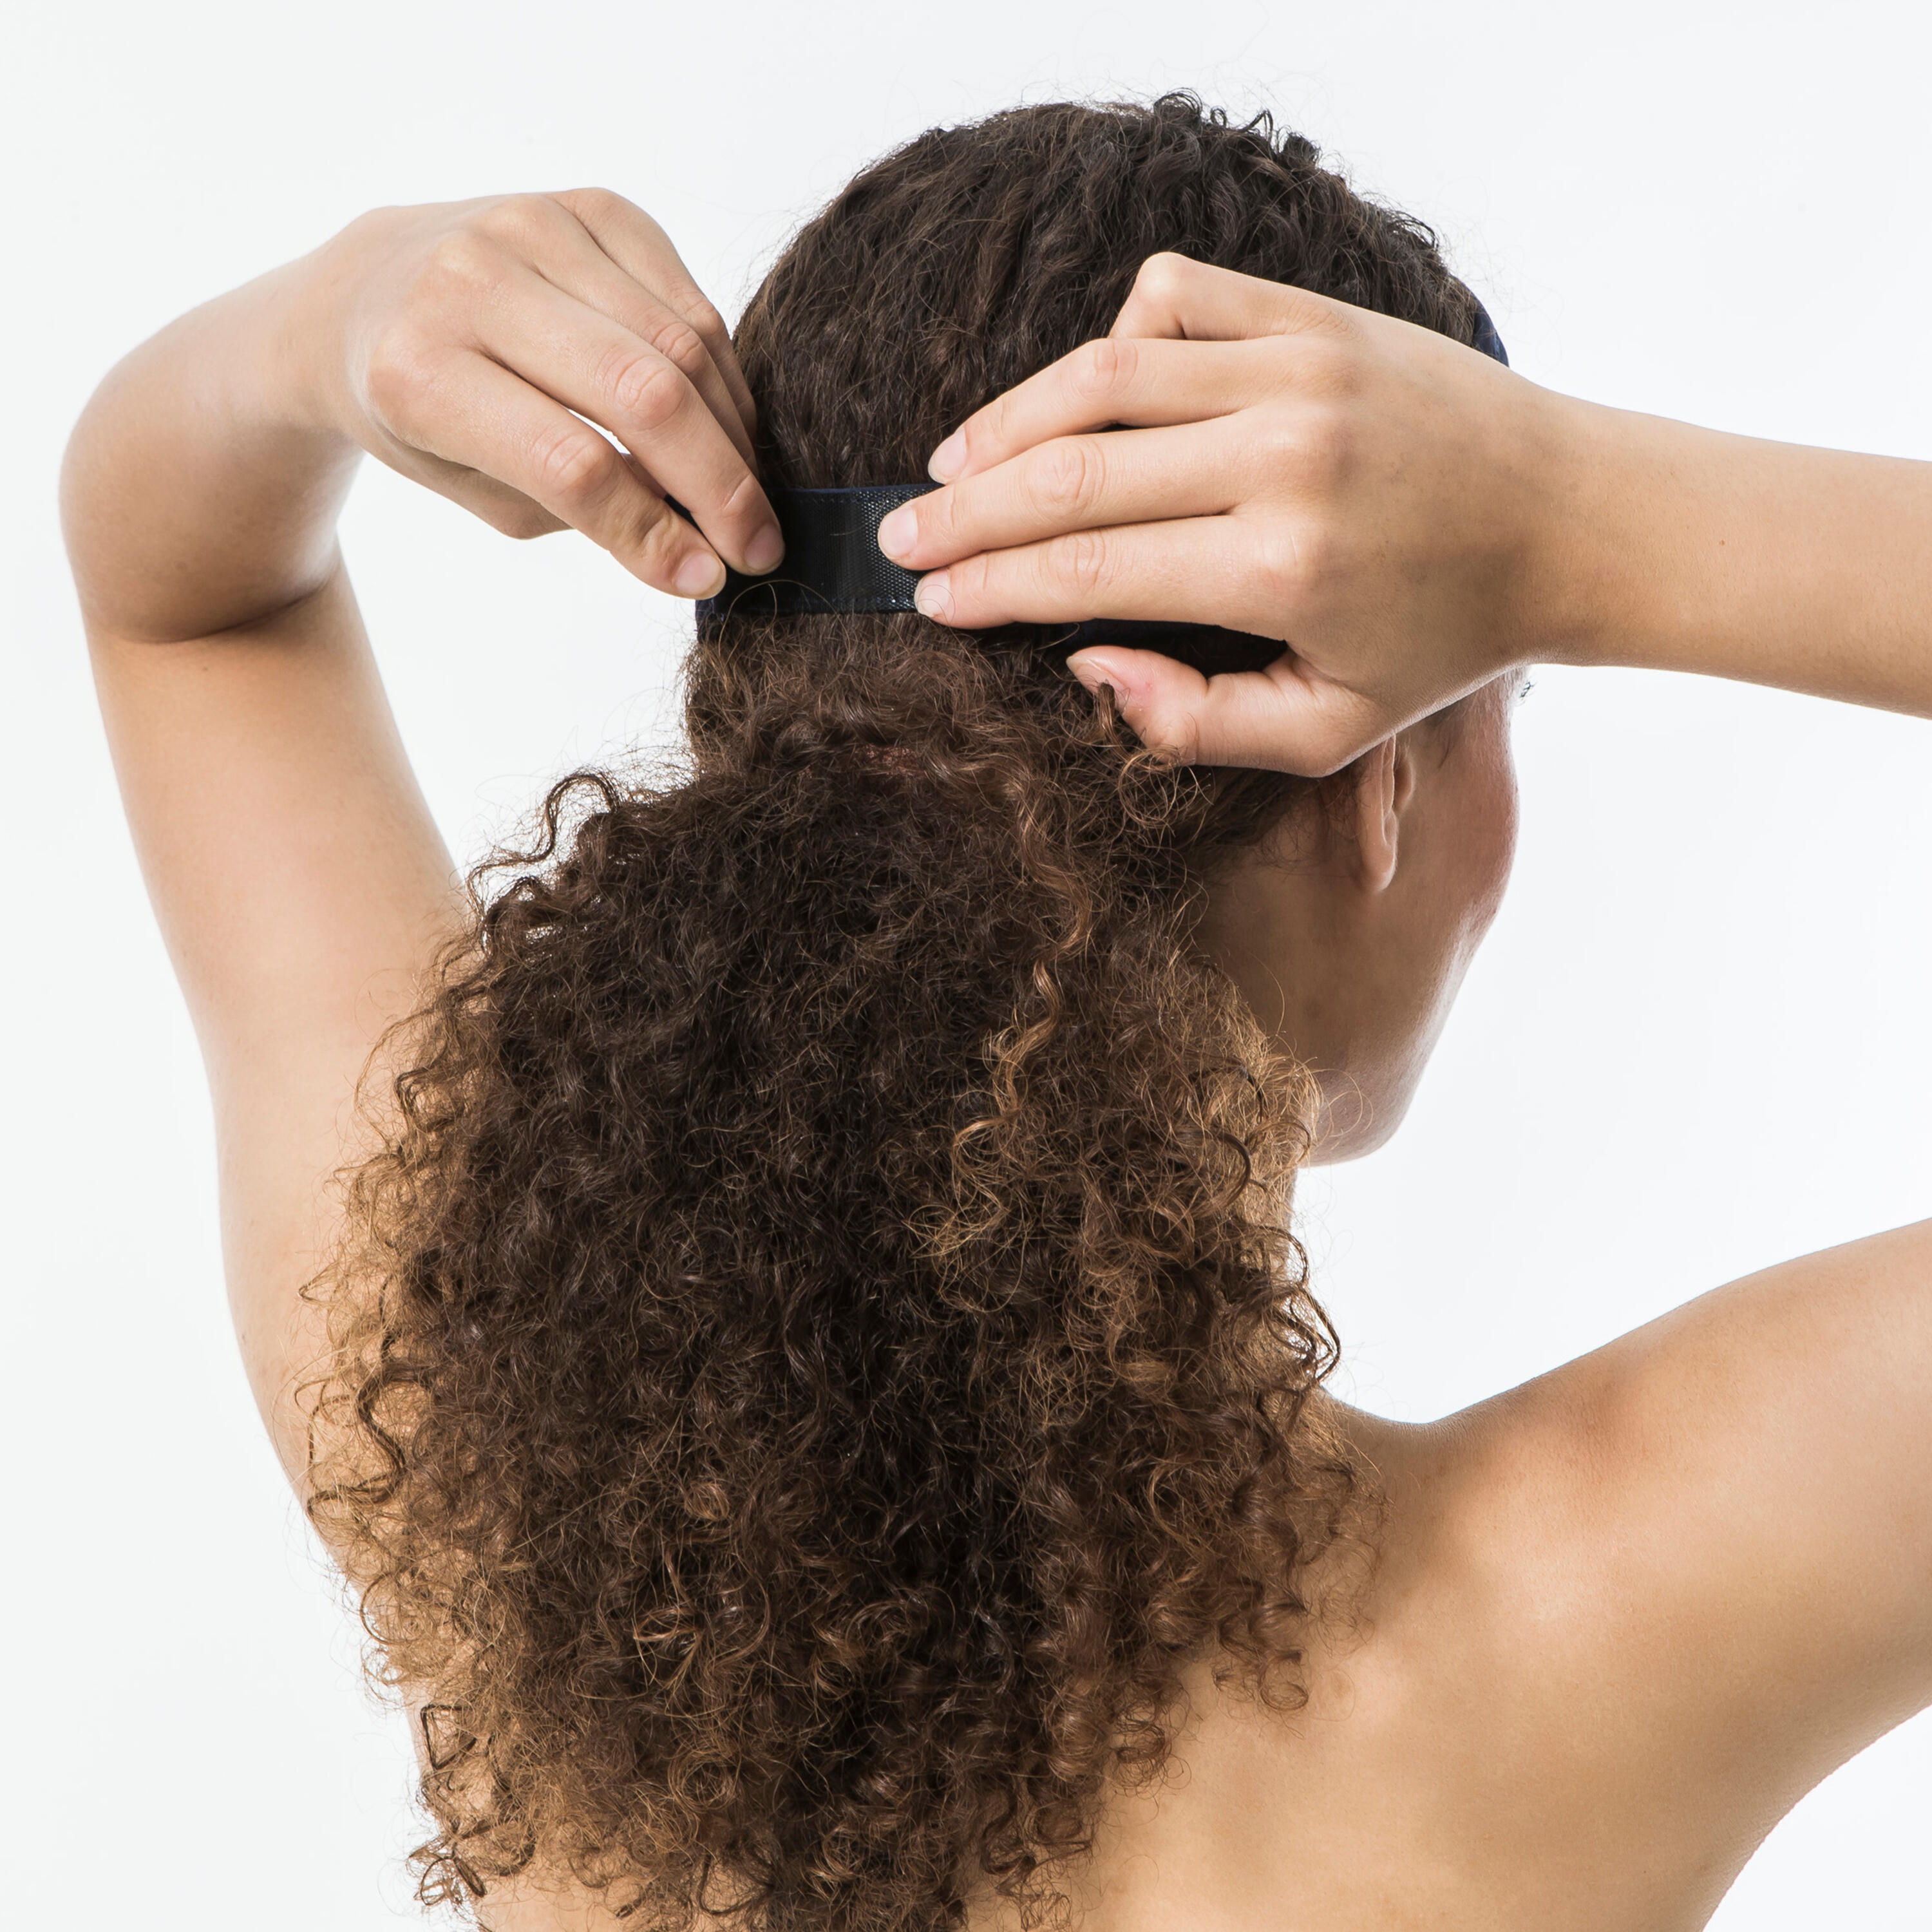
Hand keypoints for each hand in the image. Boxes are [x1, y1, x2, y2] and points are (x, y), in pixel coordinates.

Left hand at [292, 190, 780, 596]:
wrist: (369, 291)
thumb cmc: (427, 413)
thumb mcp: (481, 490)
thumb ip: (587, 517)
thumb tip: (703, 556)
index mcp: (421, 371)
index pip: (573, 464)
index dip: (653, 531)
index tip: (709, 576)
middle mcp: (471, 280)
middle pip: (645, 394)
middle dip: (720, 484)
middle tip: (760, 545)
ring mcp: (535, 226)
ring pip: (683, 345)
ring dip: (733, 434)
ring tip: (744, 494)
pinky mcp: (591, 204)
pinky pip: (690, 301)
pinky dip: (722, 377)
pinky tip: (722, 426)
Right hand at [876, 254, 1578, 773]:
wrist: (1571, 521)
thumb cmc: (1444, 640)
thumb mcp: (1328, 729)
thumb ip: (1194, 723)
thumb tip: (1083, 662)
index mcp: (1279, 570)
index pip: (1085, 568)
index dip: (989, 587)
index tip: (929, 600)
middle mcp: (1282, 456)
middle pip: (1072, 470)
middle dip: (965, 511)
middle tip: (900, 539)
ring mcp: (1299, 369)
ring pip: (1104, 372)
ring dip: (1008, 421)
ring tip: (951, 466)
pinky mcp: (1317, 315)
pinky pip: (1176, 296)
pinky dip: (1115, 334)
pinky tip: (1082, 391)